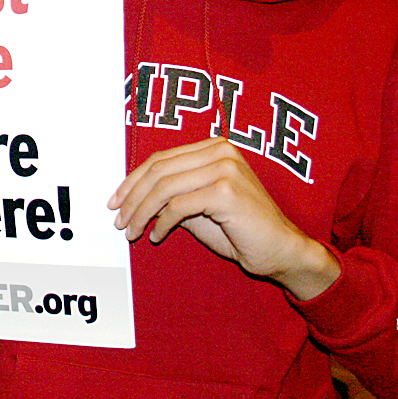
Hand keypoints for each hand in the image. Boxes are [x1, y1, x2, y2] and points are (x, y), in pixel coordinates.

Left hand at [107, 137, 338, 299]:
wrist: (282, 251)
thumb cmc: (242, 230)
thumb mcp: (199, 207)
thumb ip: (172, 196)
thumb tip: (133, 198)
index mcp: (214, 147)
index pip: (161, 158)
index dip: (133, 180)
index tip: (115, 201)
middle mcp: (220, 151)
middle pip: (159, 170)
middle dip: (132, 197)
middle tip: (118, 220)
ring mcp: (225, 169)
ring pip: (164, 188)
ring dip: (141, 212)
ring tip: (133, 231)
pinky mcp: (226, 192)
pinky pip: (178, 206)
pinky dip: (162, 223)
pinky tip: (157, 236)